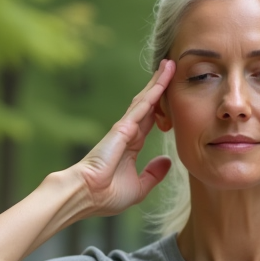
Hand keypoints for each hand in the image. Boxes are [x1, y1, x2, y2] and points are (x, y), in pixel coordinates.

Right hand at [70, 60, 174, 216]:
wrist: (87, 196)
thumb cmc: (107, 195)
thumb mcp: (139, 188)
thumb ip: (153, 174)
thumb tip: (167, 162)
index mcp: (131, 145)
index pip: (150, 120)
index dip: (161, 106)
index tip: (172, 95)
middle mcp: (128, 132)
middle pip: (148, 103)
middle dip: (159, 85)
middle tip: (172, 68)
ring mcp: (124, 128)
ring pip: (145, 99)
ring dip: (158, 81)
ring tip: (169, 64)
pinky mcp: (122, 128)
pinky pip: (142, 106)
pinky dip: (154, 91)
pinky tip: (163, 77)